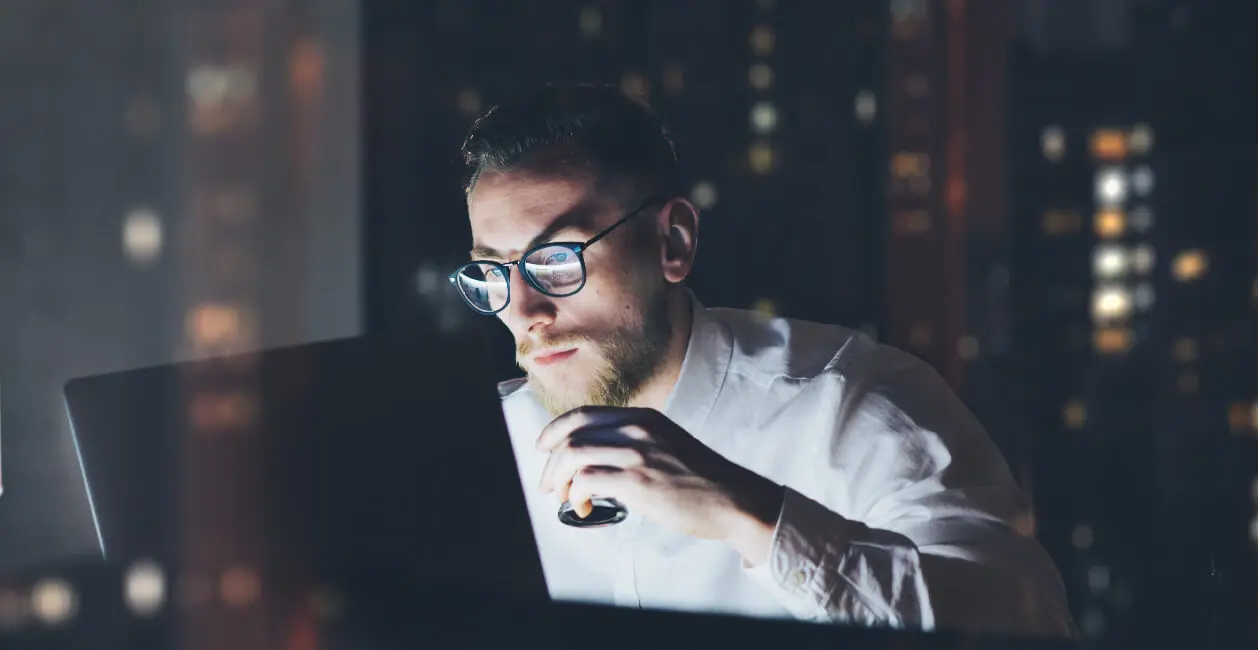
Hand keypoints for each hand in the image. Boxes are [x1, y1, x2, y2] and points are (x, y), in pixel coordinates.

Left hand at [536, 406, 783, 561]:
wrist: (733, 498)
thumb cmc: (702, 480)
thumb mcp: (667, 444)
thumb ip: (635, 444)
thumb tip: (597, 461)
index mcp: (642, 418)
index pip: (583, 415)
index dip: (555, 430)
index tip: (543, 447)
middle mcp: (637, 429)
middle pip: (571, 435)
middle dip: (551, 462)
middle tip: (548, 483)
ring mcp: (637, 454)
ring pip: (573, 455)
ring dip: (559, 479)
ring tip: (564, 497)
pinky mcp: (637, 482)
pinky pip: (587, 481)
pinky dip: (576, 495)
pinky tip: (584, 507)